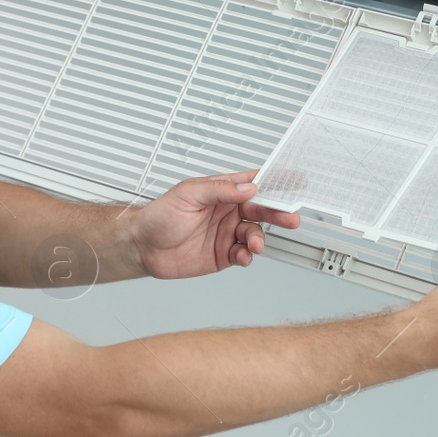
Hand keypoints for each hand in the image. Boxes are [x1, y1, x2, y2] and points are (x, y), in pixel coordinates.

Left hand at [131, 170, 302, 279]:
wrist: (143, 247)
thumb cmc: (159, 215)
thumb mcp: (188, 194)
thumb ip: (219, 190)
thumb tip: (247, 187)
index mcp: (222, 191)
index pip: (253, 182)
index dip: (275, 181)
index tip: (295, 180)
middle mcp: (228, 211)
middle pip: (261, 210)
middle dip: (278, 213)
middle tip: (290, 217)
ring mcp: (226, 233)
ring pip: (254, 234)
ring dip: (259, 238)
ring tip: (254, 243)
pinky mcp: (222, 254)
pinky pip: (242, 255)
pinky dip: (247, 256)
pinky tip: (243, 255)